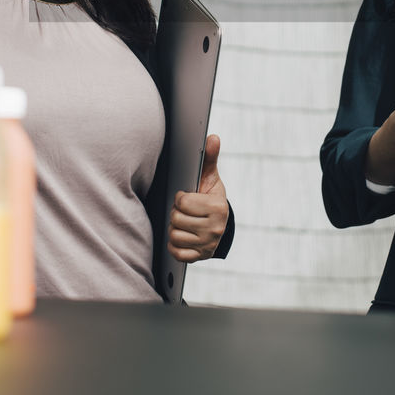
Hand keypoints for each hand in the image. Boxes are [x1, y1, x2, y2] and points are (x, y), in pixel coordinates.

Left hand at [168, 134, 228, 262]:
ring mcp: (207, 244)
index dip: (180, 198)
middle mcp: (215, 228)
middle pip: (176, 219)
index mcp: (218, 207)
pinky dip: (175, 245)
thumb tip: (212, 137)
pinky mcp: (200, 256)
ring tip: (184, 223)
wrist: (220, 225)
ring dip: (174, 229)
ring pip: (174, 236)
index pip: (183, 202)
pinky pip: (177, 252)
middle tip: (184, 212)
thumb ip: (209, 158)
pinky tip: (183, 236)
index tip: (187, 197)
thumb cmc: (211, 198)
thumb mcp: (211, 178)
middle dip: (176, 214)